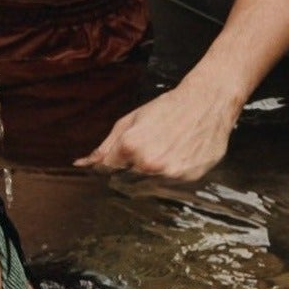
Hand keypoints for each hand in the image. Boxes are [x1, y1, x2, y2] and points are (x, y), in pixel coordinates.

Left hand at [74, 83, 237, 181]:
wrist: (206, 103)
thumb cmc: (166, 108)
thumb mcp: (130, 120)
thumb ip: (106, 146)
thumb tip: (82, 164)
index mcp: (130, 146)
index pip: (108, 168)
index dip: (111, 163)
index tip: (118, 159)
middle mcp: (149, 163)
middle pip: (127, 180)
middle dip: (131, 168)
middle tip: (147, 150)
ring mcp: (170, 173)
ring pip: (149, 185)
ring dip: (151, 174)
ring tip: (163, 151)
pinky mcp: (188, 179)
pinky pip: (170, 185)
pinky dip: (170, 175)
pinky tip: (177, 155)